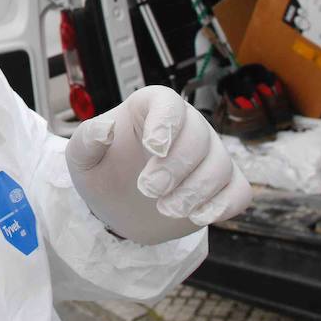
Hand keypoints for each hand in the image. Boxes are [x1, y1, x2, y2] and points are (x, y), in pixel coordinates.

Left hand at [66, 85, 250, 243]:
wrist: (118, 206)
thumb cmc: (102, 172)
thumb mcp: (82, 157)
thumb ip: (87, 140)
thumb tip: (104, 128)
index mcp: (151, 110)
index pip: (169, 104)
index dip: (166, 123)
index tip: (154, 148)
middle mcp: (186, 127)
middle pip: (199, 137)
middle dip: (176, 167)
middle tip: (149, 190)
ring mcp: (208, 156)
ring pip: (220, 165)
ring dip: (196, 191)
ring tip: (167, 209)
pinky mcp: (221, 186)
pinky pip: (239, 191)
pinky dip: (224, 205)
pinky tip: (199, 216)